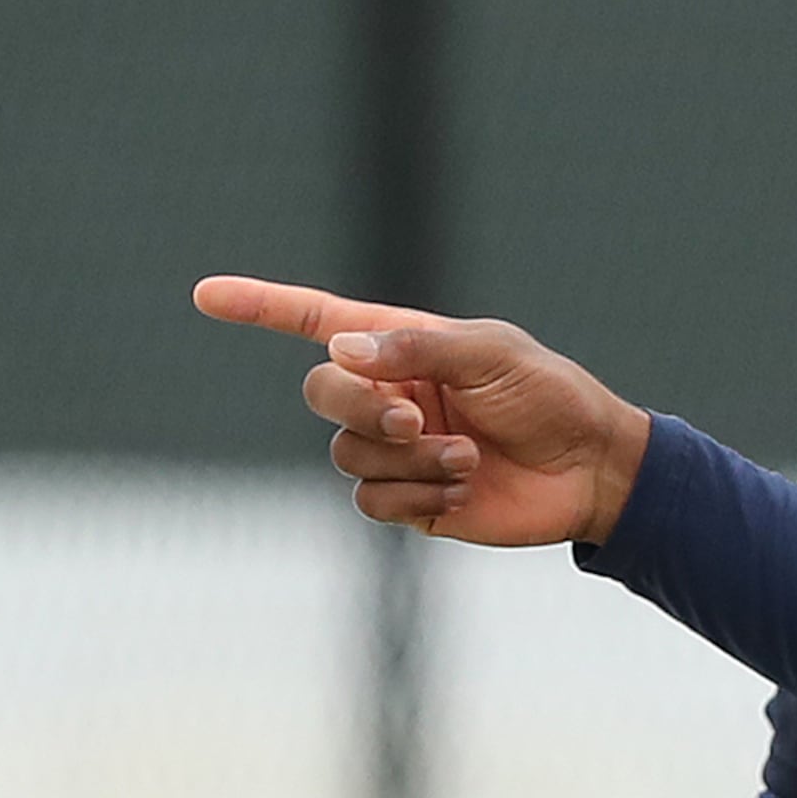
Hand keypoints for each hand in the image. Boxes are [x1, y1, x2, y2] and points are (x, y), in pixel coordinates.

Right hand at [193, 275, 651, 545]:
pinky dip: (416, 497)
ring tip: (467, 459)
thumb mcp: (492, 354)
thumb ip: (418, 347)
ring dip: (407, 459)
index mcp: (404, 347)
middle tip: (419, 418)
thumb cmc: (550, 396)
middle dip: (361, 406)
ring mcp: (398, 450)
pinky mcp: (412, 500)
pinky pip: (372, 502)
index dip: (260, 308)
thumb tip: (340, 349)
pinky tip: (463, 490)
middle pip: (321, 393)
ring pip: (347, 454)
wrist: (591, 469)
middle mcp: (390, 394)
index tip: (205, 295)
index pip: (316, 321)